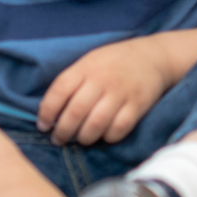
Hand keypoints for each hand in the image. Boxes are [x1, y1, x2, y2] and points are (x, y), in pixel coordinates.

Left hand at [38, 38, 169, 145]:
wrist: (152, 56)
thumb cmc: (113, 63)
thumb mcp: (89, 62)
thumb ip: (72, 82)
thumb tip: (49, 111)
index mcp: (86, 67)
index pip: (59, 91)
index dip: (47, 112)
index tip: (43, 125)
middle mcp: (102, 79)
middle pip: (75, 111)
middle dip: (63, 131)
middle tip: (59, 139)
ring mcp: (121, 92)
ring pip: (95, 124)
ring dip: (84, 138)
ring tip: (81, 139)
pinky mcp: (138, 105)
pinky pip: (118, 129)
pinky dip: (108, 137)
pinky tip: (104, 135)